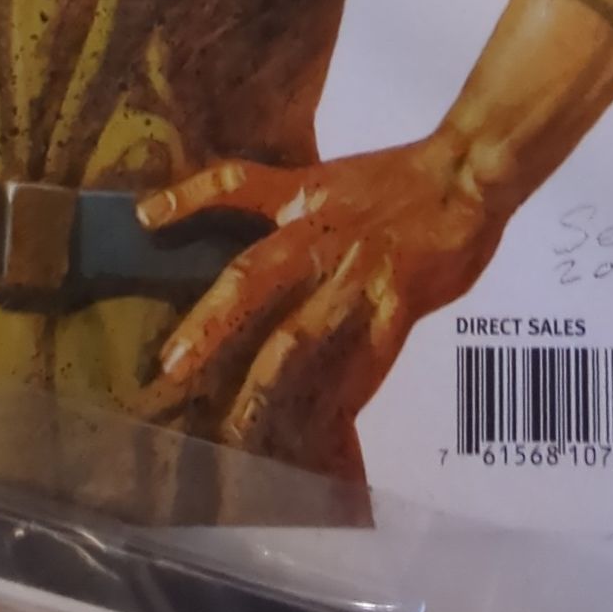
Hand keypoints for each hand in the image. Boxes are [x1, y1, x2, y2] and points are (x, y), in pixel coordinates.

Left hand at [135, 136, 505, 462]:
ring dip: (263, 383)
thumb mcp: (327, 178)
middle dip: (210, 324)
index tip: (145, 219)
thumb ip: (285, 206)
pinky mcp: (396, 307)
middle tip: (171, 366)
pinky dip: (339, 401)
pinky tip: (320, 437)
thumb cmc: (398, 179)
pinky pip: (361, 364)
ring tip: (234, 428)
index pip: (237, 185)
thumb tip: (242, 246)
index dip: (189, 197)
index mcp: (303, 198)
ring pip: (300, 334)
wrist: (467, 174)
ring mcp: (356, 275)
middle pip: (253, 276)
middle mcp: (320, 235)